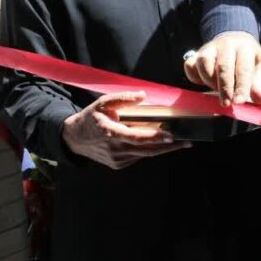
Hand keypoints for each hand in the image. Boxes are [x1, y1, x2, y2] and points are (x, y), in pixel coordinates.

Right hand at [61, 91, 191, 169]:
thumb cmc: (91, 118)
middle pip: (147, 150)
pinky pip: (138, 157)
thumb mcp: (103, 103)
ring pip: (145, 155)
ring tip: (179, 143)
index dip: (155, 138)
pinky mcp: (118, 164)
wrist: (74, 139)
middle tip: (186, 142)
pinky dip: (149, 150)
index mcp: (111, 133)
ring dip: (162, 149)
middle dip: (169, 146)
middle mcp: (115, 149)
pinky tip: (157, 144)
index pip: (137, 138)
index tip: (171, 136)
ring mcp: (117, 159)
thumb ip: (123, 98)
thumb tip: (143, 96)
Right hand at [183, 31, 260, 105]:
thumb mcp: (256, 68)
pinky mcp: (196, 53)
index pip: (243, 68)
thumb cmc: (246, 58)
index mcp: (245, 48)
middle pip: (223, 66)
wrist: (233, 39)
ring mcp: (210, 48)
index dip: (241, 86)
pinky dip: (195, 77)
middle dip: (224, 88)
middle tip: (226, 103)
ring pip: (204, 64)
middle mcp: (227, 45)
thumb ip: (257, 85)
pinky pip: (190, 66)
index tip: (239, 101)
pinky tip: (203, 83)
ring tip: (217, 91)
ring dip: (209, 81)